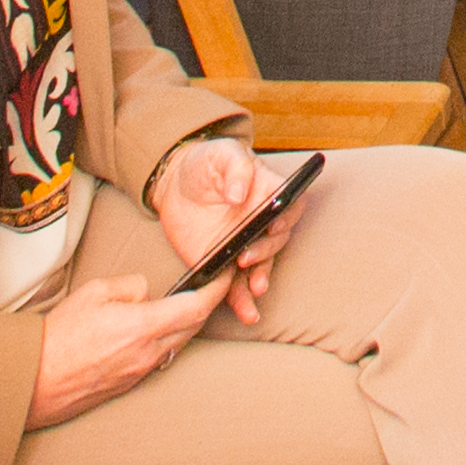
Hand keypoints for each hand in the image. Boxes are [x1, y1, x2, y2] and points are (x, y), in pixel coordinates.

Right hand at [25, 271, 224, 426]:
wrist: (35, 380)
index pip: (195, 308)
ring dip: (189, 324)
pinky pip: (160, 358)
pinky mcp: (130, 384)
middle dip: (207, 305)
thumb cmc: (59, 336)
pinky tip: (160, 329)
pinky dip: (169, 340)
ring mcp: (140, 372)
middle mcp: (148, 353)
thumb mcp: (94, 293)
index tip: (227, 276)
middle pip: (193, 328)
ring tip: (189, 304)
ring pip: (178, 344)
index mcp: (142, 327)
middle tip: (212, 286)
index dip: (218, 291)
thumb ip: (130, 286)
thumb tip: (147, 291)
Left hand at [143, 139, 296, 332]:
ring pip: (261, 267)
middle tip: (246, 257)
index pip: (290, 204)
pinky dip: (241, 299)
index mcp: (268, 192)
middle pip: (277, 239)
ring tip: (255, 290)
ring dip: (260, 280)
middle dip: (265, 251)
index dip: (287, 216)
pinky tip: (244, 310)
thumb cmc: (204, 163)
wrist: (175, 186)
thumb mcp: (220, 154)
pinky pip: (237, 285)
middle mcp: (262, 222)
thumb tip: (239, 193)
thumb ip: (235, 167)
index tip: (272, 224)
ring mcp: (245, 245)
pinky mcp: (225, 263)